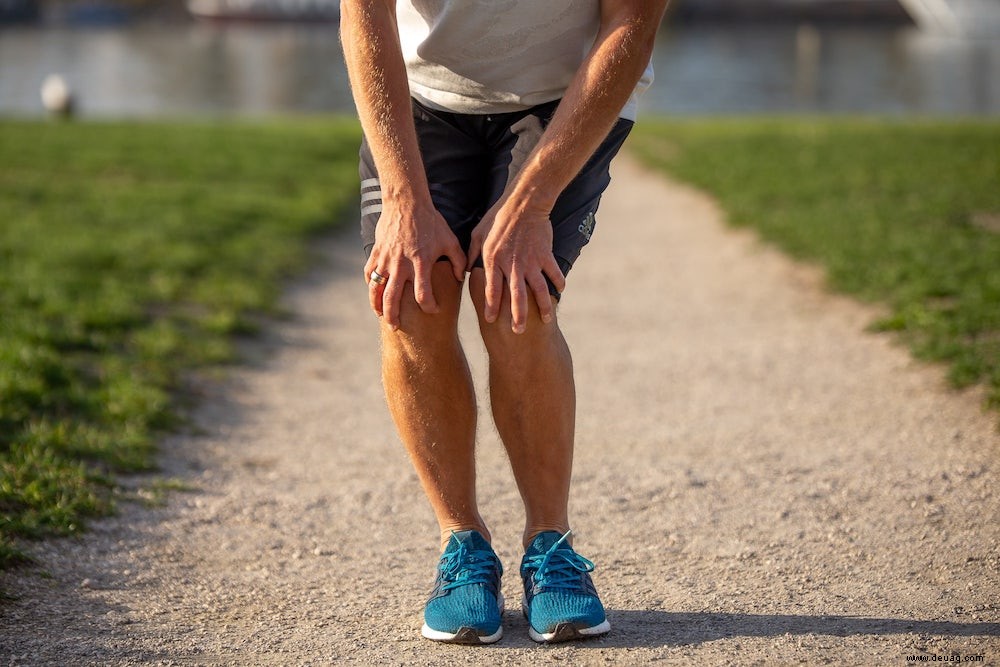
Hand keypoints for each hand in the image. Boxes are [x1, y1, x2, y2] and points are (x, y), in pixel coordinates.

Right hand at [364, 198, 464, 328]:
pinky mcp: (377, 252)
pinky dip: (371, 286)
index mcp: (421, 262)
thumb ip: (458, 260)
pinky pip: (369, 273)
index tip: (432, 310)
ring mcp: (386, 259)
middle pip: (393, 298)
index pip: (423, 294)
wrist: (406, 202)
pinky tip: (375, 294)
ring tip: (382, 316)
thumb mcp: (450, 240)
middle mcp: (401, 264)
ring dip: (377, 305)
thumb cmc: (431, 222)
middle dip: (394, 316)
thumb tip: (462, 277)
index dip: (429, 306)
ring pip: (377, 289)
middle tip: (397, 327)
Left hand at [467, 196, 565, 333]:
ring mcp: (531, 260)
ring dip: (542, 306)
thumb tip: (467, 271)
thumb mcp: (478, 234)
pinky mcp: (545, 254)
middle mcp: (512, 264)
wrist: (524, 202)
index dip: (492, 306)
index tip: (491, 320)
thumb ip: (472, 254)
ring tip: (545, 319)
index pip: (492, 289)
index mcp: (493, 260)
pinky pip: (553, 272)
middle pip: (515, 296)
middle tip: (518, 331)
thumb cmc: (497, 217)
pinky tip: (559, 292)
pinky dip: (558, 282)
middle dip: (517, 315)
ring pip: (538, 289)